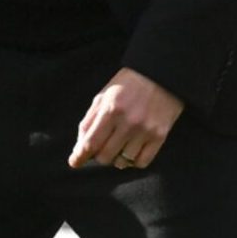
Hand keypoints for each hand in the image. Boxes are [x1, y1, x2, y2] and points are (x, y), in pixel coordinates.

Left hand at [67, 68, 184, 171]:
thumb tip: (79, 147)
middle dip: (99, 155)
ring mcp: (145, 131)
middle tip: (102, 147)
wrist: (161, 75)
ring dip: (117, 158)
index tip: (75, 162)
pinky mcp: (160, 136)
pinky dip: (133, 161)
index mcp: (111, 109)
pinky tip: (132, 151)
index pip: (91, 143)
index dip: (79, 156)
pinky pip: (142, 162)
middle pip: (105, 156)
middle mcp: (128, 122)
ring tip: (119, 146)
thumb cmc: (128, 85)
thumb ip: (89, 121)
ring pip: (123, 162)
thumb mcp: (103, 96)